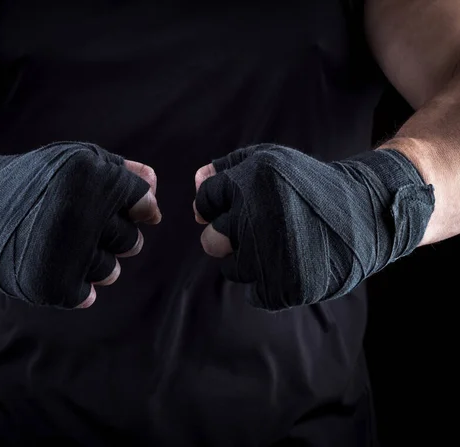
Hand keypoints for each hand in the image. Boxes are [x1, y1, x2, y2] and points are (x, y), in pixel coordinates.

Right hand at [0, 142, 160, 308]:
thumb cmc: (33, 180)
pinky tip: (56, 265)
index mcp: (91, 178)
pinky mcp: (50, 284)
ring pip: (111, 270)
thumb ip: (120, 170)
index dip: (136, 206)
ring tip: (65, 245)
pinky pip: (86, 295)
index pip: (145, 203)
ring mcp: (65, 252)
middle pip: (132, 240)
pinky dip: (76, 285)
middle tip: (83, 225)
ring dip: (96, 260)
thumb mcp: (76, 160)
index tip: (118, 207)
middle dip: (116, 234)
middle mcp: (81, 214)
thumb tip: (156, 186)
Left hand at [193, 144, 433, 310]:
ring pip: (232, 269)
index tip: (247, 205)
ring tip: (283, 245)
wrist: (368, 213)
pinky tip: (292, 264)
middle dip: (227, 236)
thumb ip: (228, 168)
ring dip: (250, 260)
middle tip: (260, 230)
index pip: (205, 202)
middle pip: (211, 241)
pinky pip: (254, 293)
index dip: (221, 205)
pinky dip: (269, 284)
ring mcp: (270, 254)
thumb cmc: (311, 186)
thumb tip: (196, 182)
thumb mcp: (272, 160)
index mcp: (251, 180)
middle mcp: (257, 216)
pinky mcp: (285, 287)